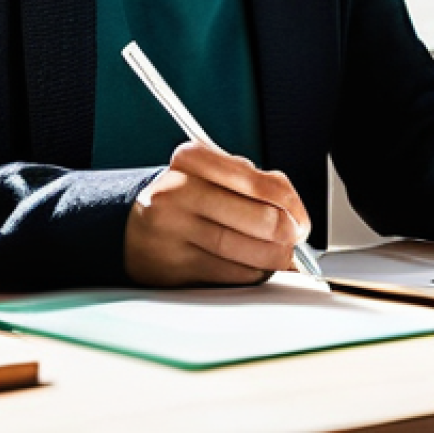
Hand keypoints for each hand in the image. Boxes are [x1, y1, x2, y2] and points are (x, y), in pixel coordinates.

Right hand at [124, 142, 310, 286]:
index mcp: (192, 158)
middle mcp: (177, 191)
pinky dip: (252, 274)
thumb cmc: (186, 198)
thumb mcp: (211, 173)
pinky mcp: (173, 268)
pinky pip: (231, 275)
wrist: (133, 227)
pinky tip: (252, 267)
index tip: (301, 219)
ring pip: (248, 252)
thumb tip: (296, 215)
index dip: (293, 205)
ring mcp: (173, 231)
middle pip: (261, 220)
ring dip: (273, 258)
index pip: (261, 182)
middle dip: (287, 236)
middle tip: (293, 240)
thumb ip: (253, 183)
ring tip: (277, 255)